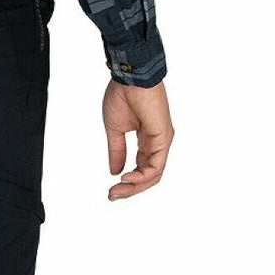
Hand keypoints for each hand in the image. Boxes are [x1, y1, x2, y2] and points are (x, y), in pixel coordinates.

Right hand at [103, 78, 173, 200]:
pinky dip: (142, 176)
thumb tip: (114, 171)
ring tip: (118, 190)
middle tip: (113, 195)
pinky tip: (128, 178)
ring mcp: (162, 141)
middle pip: (148, 175)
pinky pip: (156, 166)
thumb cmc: (123, 96)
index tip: (111, 189)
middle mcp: (157, 143)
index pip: (141, 168)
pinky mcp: (163, 138)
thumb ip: (117, 151)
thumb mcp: (115, 130)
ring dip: (135, 186)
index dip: (127, 182)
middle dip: (130, 189)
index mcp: (146, 140)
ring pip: (153, 174)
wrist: (129, 78)